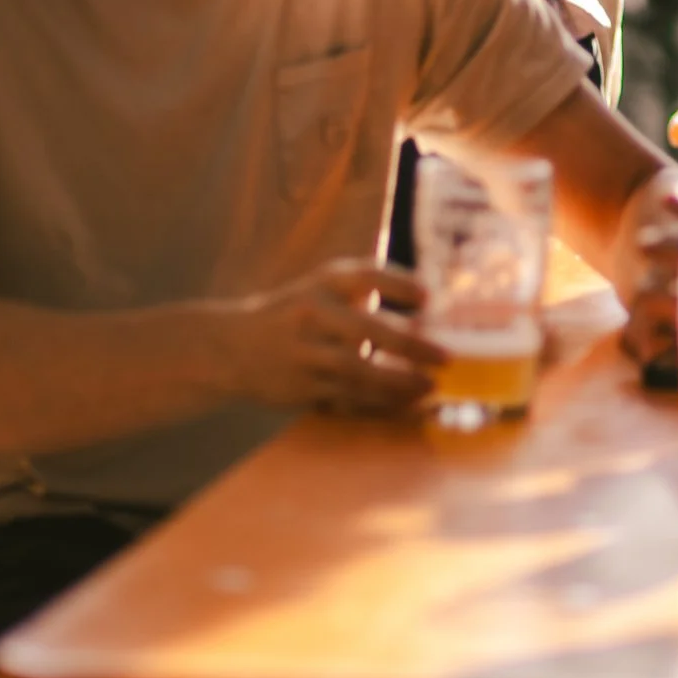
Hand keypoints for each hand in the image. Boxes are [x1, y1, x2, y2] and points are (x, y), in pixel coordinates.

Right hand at [219, 260, 441, 412]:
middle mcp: (312, 313)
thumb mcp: (318, 291)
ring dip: (399, 381)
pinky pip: (348, 397)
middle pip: (367, 330)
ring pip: (359, 371)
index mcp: (320, 283)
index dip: (398, 284)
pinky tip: (406, 403)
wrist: (230, 348)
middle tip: (446, 356)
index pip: (365, 275)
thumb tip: (428, 315)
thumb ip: (360, 296)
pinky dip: (381, 402)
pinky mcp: (302, 386)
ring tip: (431, 385)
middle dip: (411, 345)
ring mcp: (305, 353)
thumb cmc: (293, 316)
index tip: (429, 296)